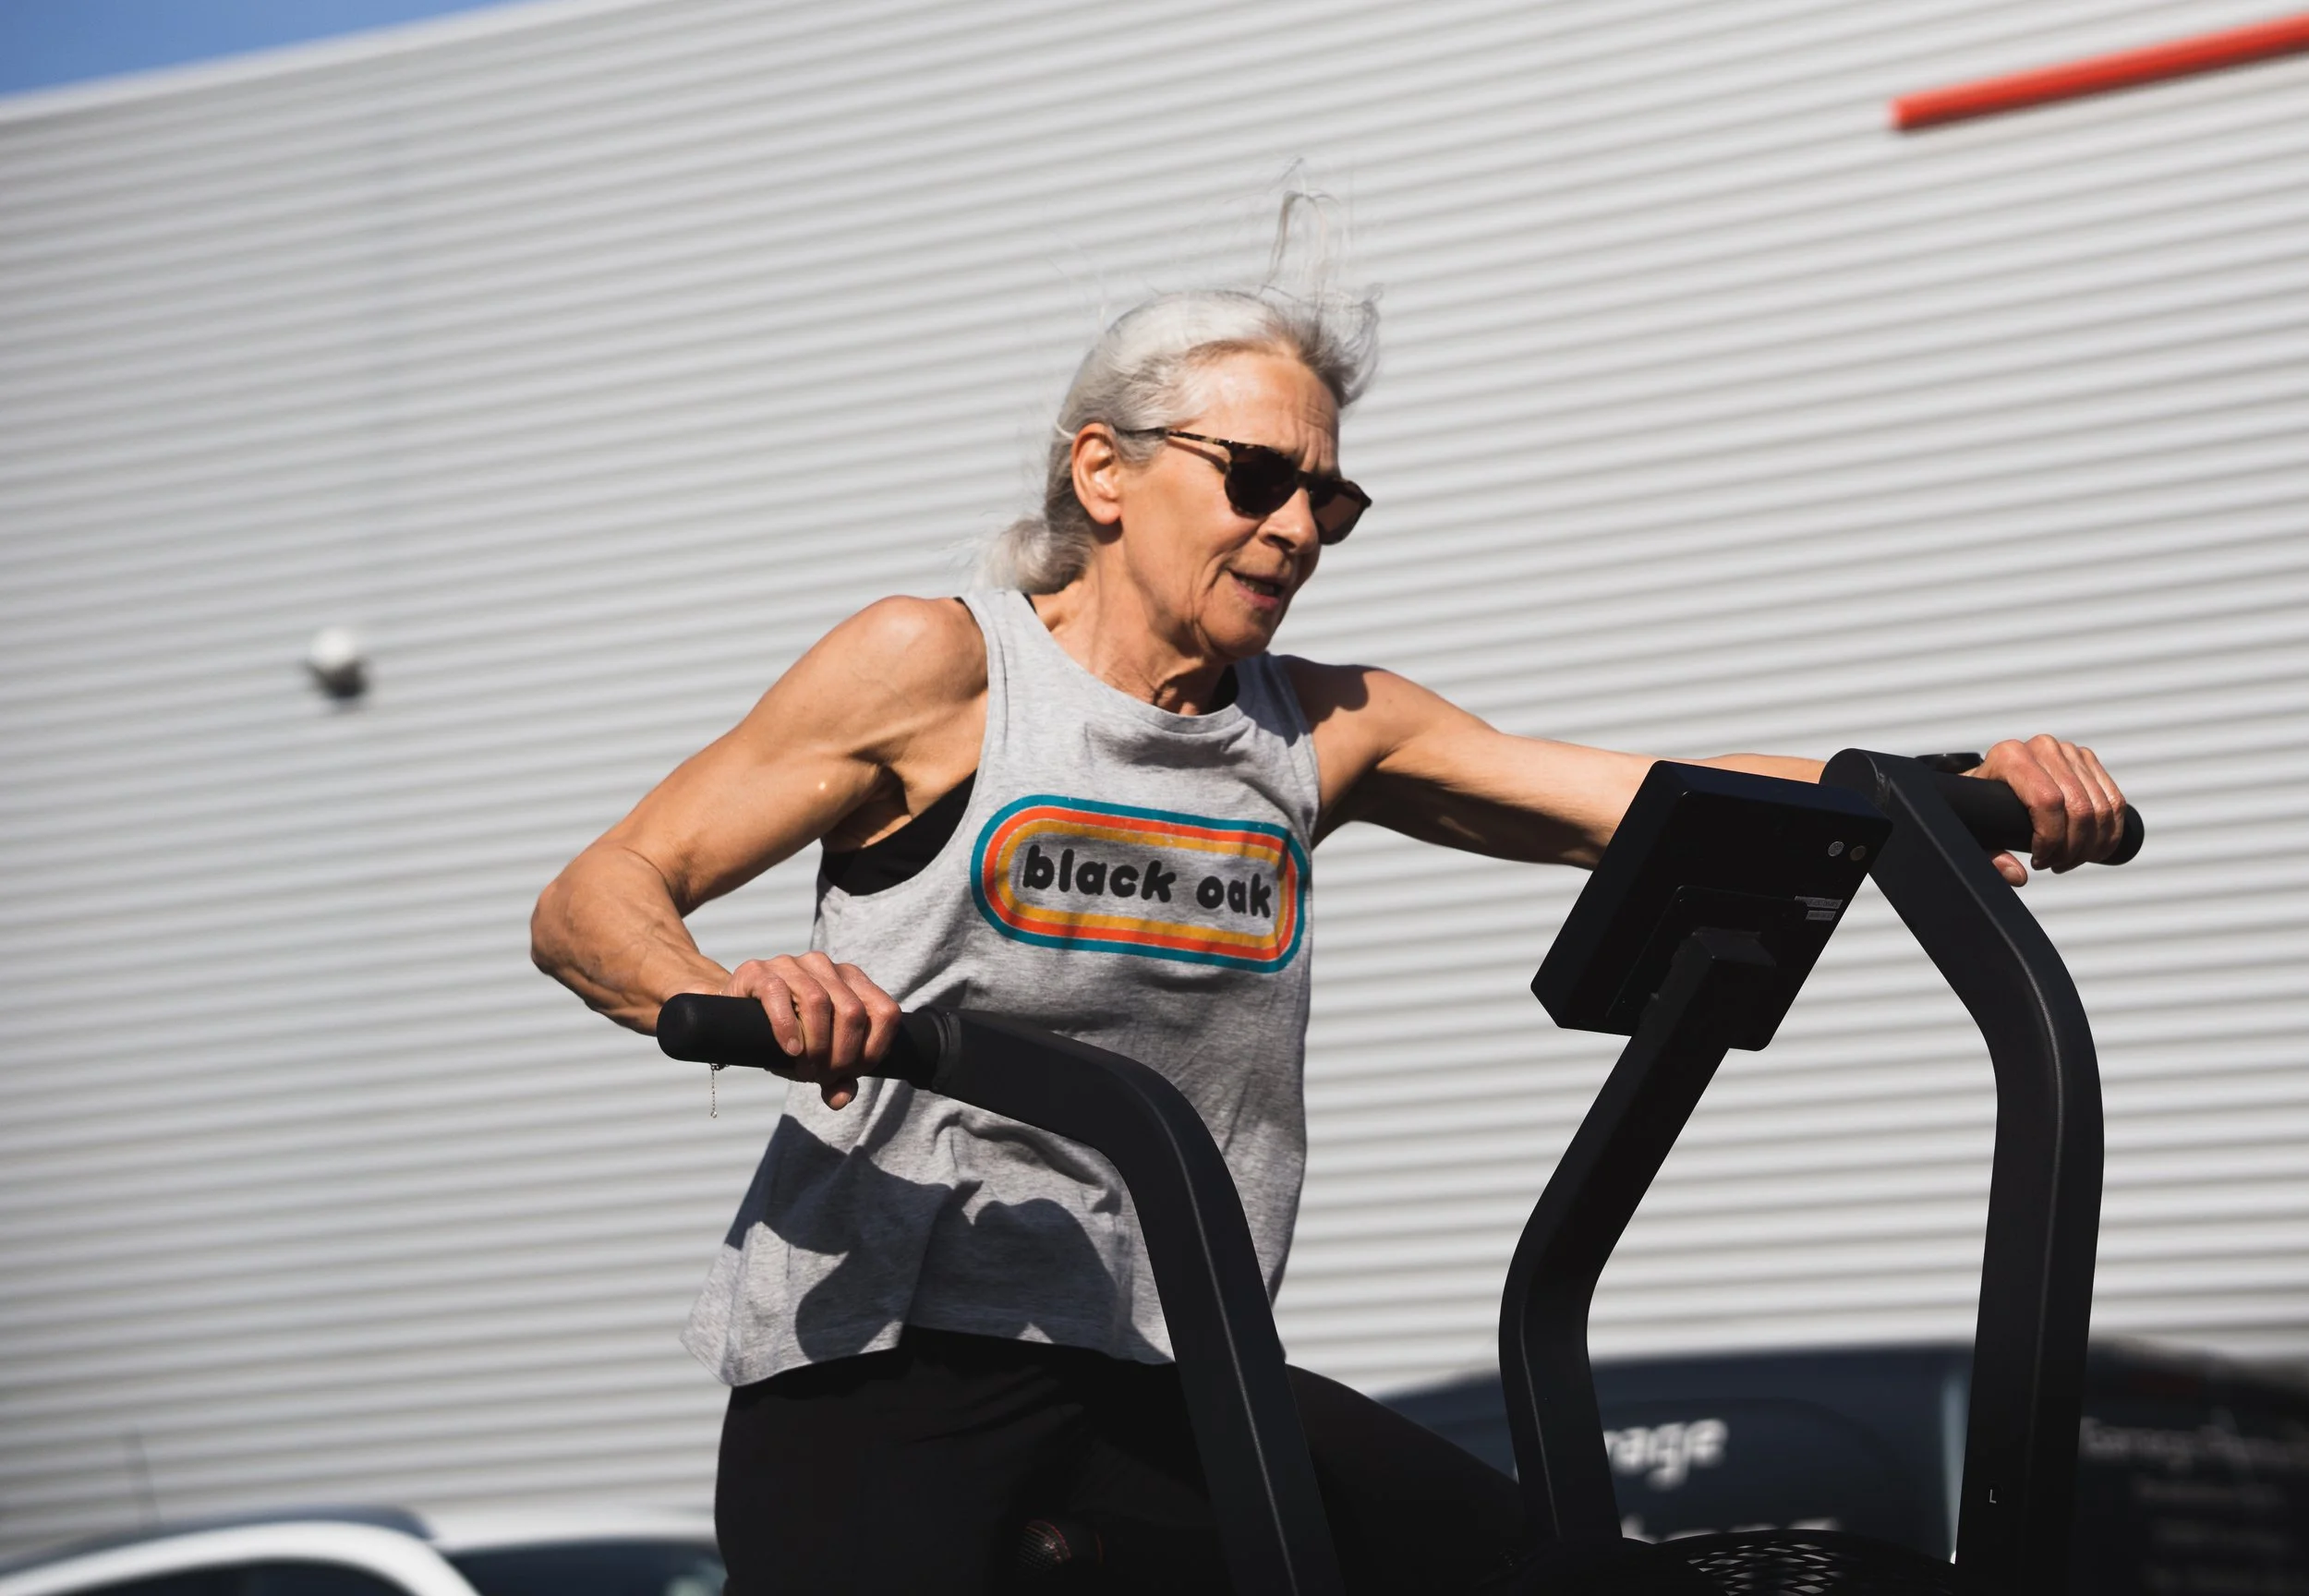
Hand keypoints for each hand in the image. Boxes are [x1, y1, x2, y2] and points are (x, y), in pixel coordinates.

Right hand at [721, 952, 901, 1109]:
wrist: (736, 1018)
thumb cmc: (788, 1036)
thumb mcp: (818, 1058)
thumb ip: (838, 1078)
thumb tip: (841, 1098)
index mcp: (852, 980)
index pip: (885, 1013)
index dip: (873, 1050)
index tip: (851, 1073)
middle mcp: (826, 966)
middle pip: (853, 1012)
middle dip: (840, 1055)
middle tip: (820, 1076)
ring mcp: (792, 964)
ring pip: (819, 1001)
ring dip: (815, 1046)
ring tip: (803, 1069)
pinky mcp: (760, 971)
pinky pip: (778, 994)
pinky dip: (787, 1028)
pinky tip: (789, 1049)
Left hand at [1974, 735, 2126, 884]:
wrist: (1990, 780)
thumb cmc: (1981, 805)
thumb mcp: (1975, 830)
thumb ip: (1990, 856)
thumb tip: (2018, 874)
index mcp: (2010, 756)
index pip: (2048, 801)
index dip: (2051, 839)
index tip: (2039, 860)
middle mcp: (2042, 748)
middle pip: (2079, 808)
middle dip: (2073, 848)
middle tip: (2055, 864)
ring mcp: (2068, 751)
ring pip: (2101, 808)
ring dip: (2092, 846)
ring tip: (2069, 860)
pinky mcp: (2087, 760)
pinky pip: (2114, 801)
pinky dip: (2109, 833)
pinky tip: (2092, 850)